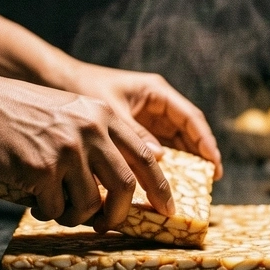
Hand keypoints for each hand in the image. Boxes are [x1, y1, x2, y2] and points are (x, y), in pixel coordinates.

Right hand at [0, 72, 172, 229]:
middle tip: (108, 225)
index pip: (145, 155)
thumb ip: (99, 140)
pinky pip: (56, 209)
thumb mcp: (71, 112)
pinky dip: (47, 213)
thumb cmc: (22, 115)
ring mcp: (67, 150)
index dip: (160, 187)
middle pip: (125, 186)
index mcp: (103, 115)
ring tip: (57, 207)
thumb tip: (123, 189)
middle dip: (120, 214)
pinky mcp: (42, 170)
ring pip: (89, 205)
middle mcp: (91, 130)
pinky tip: (34, 200)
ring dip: (75, 216)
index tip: (168, 209)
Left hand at [61, 62, 222, 179]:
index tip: (213, 164)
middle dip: (199, 156)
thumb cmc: (83, 88)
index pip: (190, 118)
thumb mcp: (110, 111)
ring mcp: (146, 118)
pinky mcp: (134, 131)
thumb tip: (159, 158)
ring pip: (174, 142)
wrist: (56, 82)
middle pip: (186, 132)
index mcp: (156, 92)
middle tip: (208, 182)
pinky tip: (162, 184)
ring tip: (191, 187)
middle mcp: (156, 105)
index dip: (205, 142)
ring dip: (182, 163)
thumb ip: (135, 133)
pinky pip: (155, 149)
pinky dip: (160, 165)